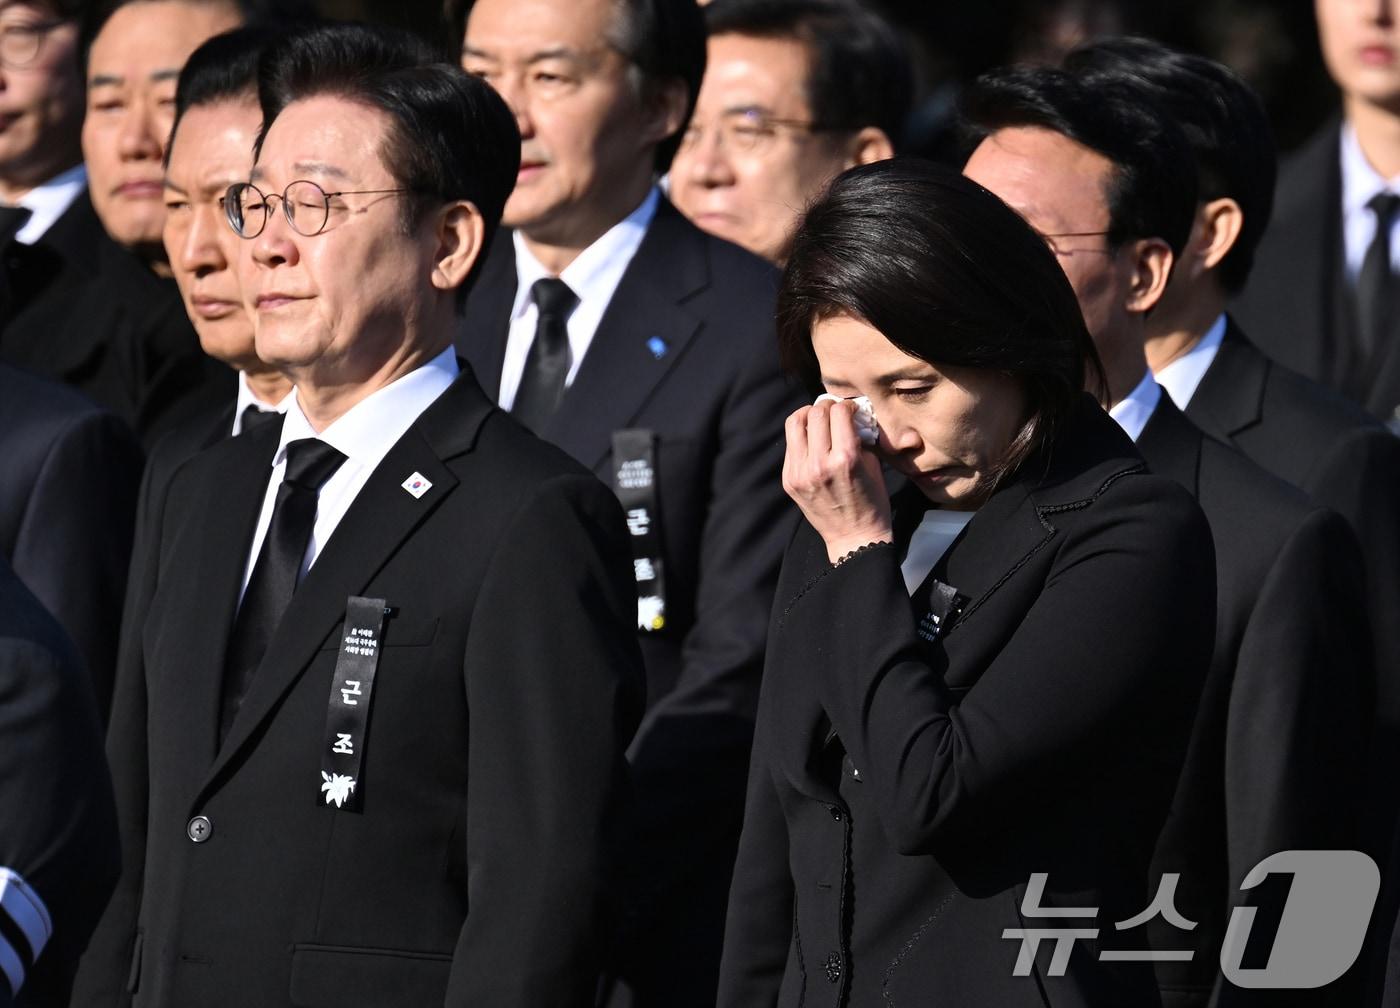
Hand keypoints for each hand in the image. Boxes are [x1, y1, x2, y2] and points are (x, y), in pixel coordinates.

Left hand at [783, 398, 892, 563]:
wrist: (854, 537)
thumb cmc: (872, 501)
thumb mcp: (873, 465)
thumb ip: (860, 436)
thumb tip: (850, 414)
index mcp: (845, 459)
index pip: (838, 412)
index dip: (846, 405)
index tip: (851, 409)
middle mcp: (819, 464)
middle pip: (815, 413)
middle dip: (827, 406)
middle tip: (835, 411)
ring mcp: (800, 473)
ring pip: (794, 423)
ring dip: (808, 415)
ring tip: (818, 419)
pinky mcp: (789, 480)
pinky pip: (790, 445)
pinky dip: (801, 436)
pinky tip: (812, 440)